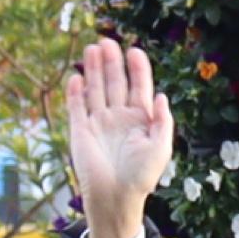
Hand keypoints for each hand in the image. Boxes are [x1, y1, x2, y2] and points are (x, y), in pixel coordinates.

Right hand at [65, 37, 172, 237]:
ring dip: (93, 70)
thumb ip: (162, 120)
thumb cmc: (142, 175)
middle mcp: (119, 116)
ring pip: (95, 90)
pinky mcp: (80, 132)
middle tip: (106, 40)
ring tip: (92, 49)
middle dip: (112, 62)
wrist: (116, 196)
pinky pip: (77, 108)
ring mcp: (99, 122)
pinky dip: (76, 92)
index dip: (137, 68)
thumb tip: (162, 95)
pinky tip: (77, 76)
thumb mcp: (161, 146)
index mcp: (141, 118)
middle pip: (115, 82)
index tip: (134, 50)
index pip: (139, 86)